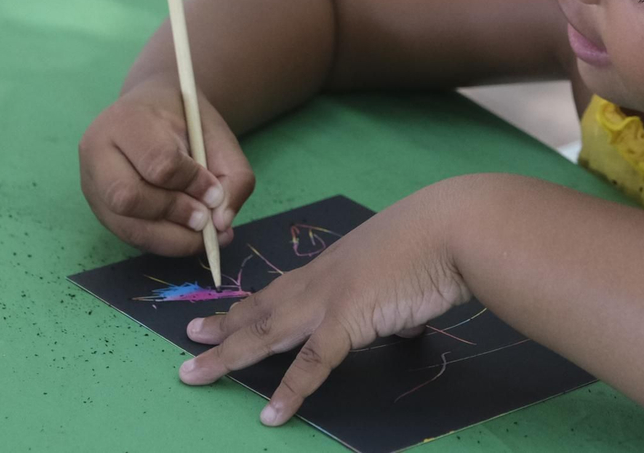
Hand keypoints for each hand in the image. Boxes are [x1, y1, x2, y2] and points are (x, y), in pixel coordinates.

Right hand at [79, 75, 254, 254]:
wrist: (151, 109)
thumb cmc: (185, 122)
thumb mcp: (219, 136)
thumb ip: (234, 176)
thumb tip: (221, 224)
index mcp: (127, 119)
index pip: (158, 162)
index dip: (192, 184)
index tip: (215, 193)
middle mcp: (97, 151)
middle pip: (128, 198)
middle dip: (175, 214)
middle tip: (207, 219)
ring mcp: (91, 182)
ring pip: (126, 225)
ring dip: (172, 237)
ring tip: (203, 233)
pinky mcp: (97, 207)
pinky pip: (128, 236)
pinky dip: (163, 242)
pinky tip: (186, 236)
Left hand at [177, 184, 469, 425]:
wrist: (454, 228)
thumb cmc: (440, 242)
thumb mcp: (404, 269)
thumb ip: (396, 299)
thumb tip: (407, 321)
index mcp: (335, 265)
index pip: (282, 289)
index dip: (249, 304)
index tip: (222, 314)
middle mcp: (322, 280)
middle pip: (261, 309)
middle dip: (222, 327)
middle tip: (189, 337)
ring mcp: (330, 300)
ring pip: (265, 333)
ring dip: (227, 355)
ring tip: (195, 372)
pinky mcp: (349, 320)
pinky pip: (312, 363)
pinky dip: (291, 391)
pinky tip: (272, 415)